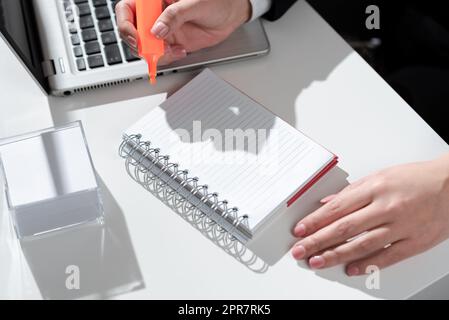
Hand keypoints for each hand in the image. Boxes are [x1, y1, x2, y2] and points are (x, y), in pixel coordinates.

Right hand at [116, 0, 251, 64]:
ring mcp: (162, 30)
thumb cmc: (216, 0)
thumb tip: (157, 30)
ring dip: (155, 53)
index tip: (137, 37)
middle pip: (132, 31)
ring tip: (172, 50)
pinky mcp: (172, 43)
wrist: (231, 13)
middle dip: (140, 43)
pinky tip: (181, 51)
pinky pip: (161, 55)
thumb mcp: (194, 3)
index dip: (126, 24)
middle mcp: (155, 14)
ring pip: (145, 46)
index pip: (128, 9)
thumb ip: (174, 15)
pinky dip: (167, 58)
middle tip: (153, 49)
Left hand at [291, 154, 448, 275]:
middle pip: (344, 228)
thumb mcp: (379, 176)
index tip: (300, 230)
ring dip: (336, 255)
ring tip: (318, 261)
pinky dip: (367, 265)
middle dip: (318, 240)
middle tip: (300, 250)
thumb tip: (326, 203)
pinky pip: (388, 256)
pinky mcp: (415, 242)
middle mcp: (386, 207)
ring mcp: (401, 226)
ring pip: (362, 244)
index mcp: (375, 188)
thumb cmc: (415, 179)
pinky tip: (351, 268)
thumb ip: (351, 192)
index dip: (315, 221)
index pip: (337, 208)